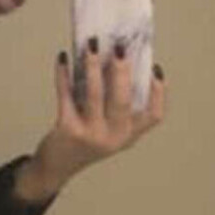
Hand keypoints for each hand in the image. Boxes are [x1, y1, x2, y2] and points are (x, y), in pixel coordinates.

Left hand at [14, 43, 165, 202]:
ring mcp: (91, 135)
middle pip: (123, 100)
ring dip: (92, 66)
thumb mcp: (106, 128)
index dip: (158, 93)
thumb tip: (110, 59)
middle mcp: (113, 137)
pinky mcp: (68, 130)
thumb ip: (113, 103)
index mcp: (128, 136)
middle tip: (120, 48)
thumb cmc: (84, 140)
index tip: (156, 69)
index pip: (154, 116)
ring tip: (91, 45)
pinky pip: (67, 96)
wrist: (56, 168)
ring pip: (95, 94)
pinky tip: (63, 58)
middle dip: (122, 71)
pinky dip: (63, 75)